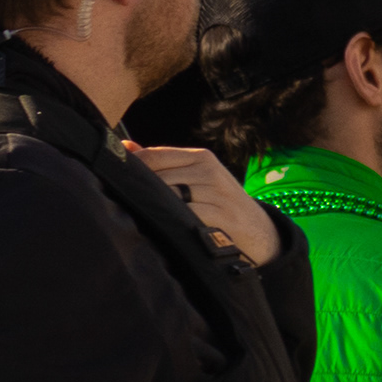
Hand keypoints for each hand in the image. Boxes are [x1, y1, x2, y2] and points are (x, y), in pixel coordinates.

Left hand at [133, 145, 284, 265]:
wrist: (262, 234)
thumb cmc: (221, 205)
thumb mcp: (198, 179)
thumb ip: (163, 164)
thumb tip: (125, 148)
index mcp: (202, 157)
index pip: (154, 155)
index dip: (132, 169)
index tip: (119, 182)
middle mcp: (209, 170)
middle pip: (158, 176)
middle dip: (142, 192)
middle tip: (131, 206)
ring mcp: (217, 193)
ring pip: (169, 195)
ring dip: (155, 208)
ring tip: (148, 218)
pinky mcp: (222, 215)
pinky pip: (186, 214)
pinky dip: (174, 221)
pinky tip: (169, 228)